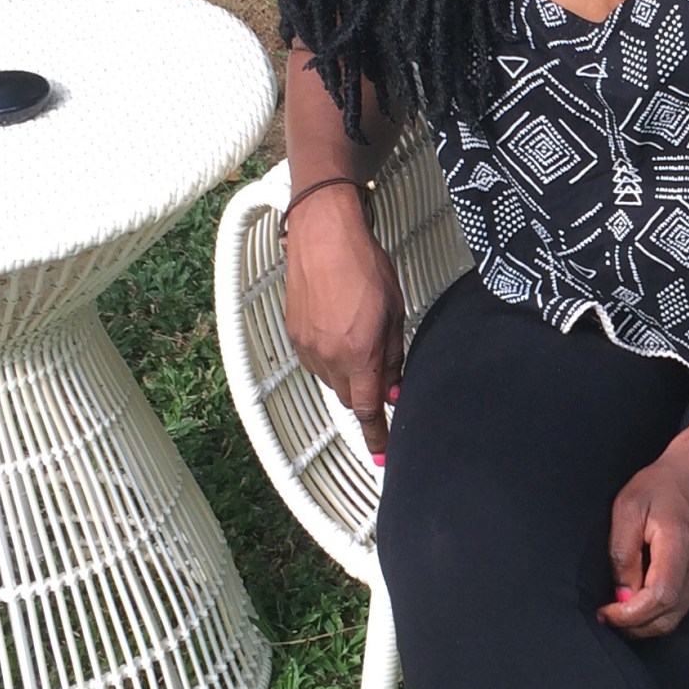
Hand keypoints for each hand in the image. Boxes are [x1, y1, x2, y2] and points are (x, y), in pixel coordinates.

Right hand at [283, 185, 404, 463]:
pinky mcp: (293, 334)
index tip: (382, 453)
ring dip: (348, 374)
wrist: (324, 235)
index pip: (366, 408)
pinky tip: (339, 332)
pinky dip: (330, 358)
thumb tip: (393, 388)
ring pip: (330, 379)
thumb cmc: (365, 265)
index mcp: (358, 353)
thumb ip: (394, 355)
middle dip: (365, 395)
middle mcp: (328, 357)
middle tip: (383, 378)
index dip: (375, 434)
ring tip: (360, 340)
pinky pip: (315, 361)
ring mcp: (306, 346)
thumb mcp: (395, 311)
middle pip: (348, 396)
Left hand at [595, 444, 688, 637]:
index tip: (605, 612)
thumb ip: (623, 552)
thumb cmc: (664, 483)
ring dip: (647, 621)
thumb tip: (622, 595)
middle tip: (609, 616)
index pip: (660, 597)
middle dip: (634, 626)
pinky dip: (663, 610)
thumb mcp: (629, 506)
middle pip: (669, 617)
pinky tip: (645, 595)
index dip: (630, 615)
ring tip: (622, 608)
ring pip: (677, 616)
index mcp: (681, 543)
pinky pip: (685, 604)